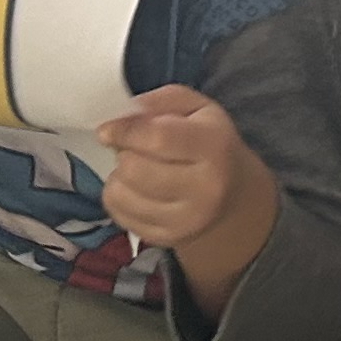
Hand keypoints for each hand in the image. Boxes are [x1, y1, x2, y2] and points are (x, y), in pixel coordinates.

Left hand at [93, 86, 270, 255]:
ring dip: (119, 176)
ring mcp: (186, 220)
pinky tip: (135, 189)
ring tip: (136, 168)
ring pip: (122, 194)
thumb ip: (160, 102)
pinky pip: (119, 214)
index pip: (158, 138)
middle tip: (133, 149)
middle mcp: (204, 189)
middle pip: (135, 169)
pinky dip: (118, 197)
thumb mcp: (196, 108)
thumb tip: (122, 118)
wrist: (233, 198)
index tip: (107, 130)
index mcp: (214, 148)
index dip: (124, 131)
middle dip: (124, 153)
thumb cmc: (209, 143)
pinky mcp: (167, 238)